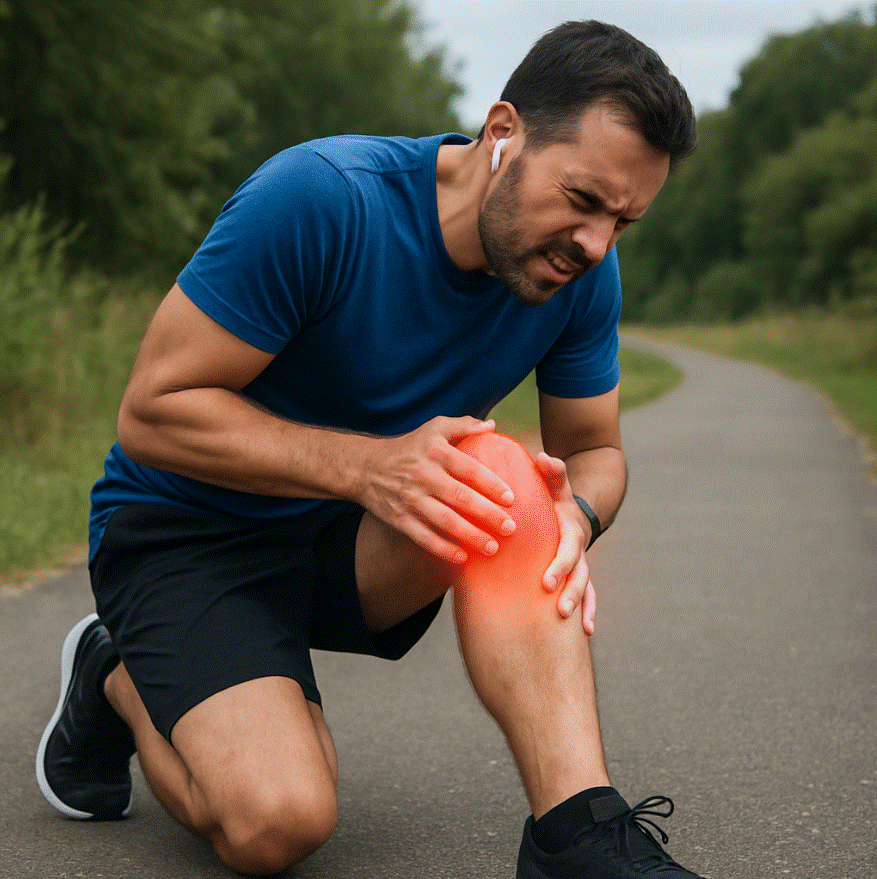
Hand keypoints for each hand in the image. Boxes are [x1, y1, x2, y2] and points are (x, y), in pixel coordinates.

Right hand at [357, 417, 516, 564]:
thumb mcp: (433, 428)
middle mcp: (424, 476)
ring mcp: (411, 499)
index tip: (511, 499)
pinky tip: (463, 558)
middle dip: (488, 514)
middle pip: (461, 498)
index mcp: (436, 452)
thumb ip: (463, 425)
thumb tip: (492, 426)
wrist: (366, 467)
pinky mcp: (399, 519)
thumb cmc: (409, 447)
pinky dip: (443, 549)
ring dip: (471, 536)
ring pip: (445, 521)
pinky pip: (424, 537)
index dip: (492, 484)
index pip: (469, 469)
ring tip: (493, 547)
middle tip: (510, 528)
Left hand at [535, 452, 596, 634]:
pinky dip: (590, 611)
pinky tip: (587, 631)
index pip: (567, 550)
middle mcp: (580, 550)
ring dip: (583, 605)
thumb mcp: (555, 485)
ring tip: (577, 625)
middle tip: (560, 609)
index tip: (546, 582)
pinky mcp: (580, 575)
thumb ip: (551, 472)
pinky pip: (588, 594)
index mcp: (571, 531)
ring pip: (586, 586)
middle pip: (579, 573)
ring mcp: (582, 564)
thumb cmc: (555, 498)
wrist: (574, 510)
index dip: (559, 566)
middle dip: (571, 592)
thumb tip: (543, 457)